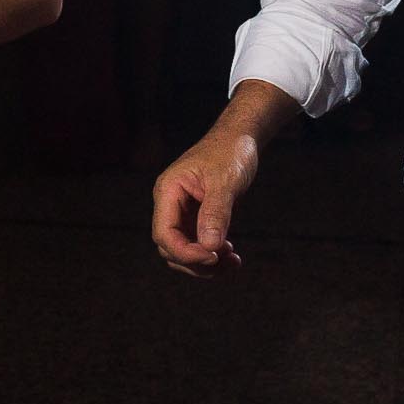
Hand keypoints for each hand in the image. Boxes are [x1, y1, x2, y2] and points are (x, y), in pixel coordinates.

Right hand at [152, 129, 254, 276]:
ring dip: (206, 264)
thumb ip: (216, 212)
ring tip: (233, 261)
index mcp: (168, 191)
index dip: (185, 252)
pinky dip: (214, 255)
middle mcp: (171, 205)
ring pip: (184, 251)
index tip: (213, 256)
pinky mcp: (197, 218)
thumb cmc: (230, 152)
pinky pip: (198, 245)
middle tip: (225, 261)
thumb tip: (209, 246)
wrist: (239, 139)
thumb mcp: (225, 180)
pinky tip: (232, 255)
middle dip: (197, 262)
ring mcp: (183, 213)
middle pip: (171, 248)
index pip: (164, 233)